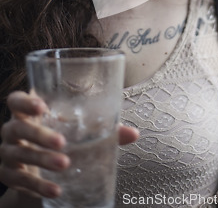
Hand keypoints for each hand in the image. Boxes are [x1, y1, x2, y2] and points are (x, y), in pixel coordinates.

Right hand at [0, 91, 138, 198]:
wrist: (35, 169)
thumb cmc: (58, 137)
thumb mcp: (75, 130)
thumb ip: (101, 128)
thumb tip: (133, 133)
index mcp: (28, 112)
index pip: (16, 101)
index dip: (25, 102)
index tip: (42, 106)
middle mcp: (13, 130)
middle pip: (17, 128)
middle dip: (40, 135)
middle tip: (62, 142)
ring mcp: (8, 153)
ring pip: (19, 155)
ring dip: (41, 160)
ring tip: (65, 164)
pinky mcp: (9, 175)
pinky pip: (20, 181)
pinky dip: (38, 186)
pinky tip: (56, 189)